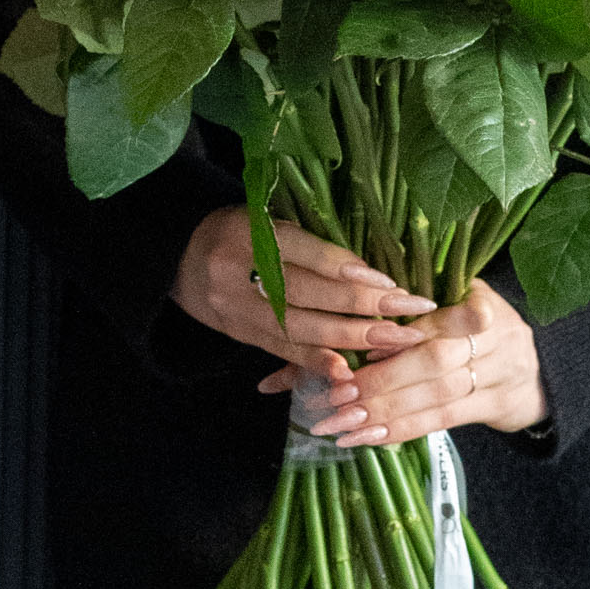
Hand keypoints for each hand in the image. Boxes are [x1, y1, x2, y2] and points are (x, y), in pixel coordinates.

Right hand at [171, 205, 436, 377]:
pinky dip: (317, 362)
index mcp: (253, 232)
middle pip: (312, 296)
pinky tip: (349, 370)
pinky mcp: (241, 334)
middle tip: (411, 315)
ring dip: (353, 339)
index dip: (352, 272)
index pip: (310, 255)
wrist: (178, 256)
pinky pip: (283, 351)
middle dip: (366, 309)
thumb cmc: (238, 229)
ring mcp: (240, 308)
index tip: (393, 284)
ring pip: (302, 328)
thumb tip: (368, 269)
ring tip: (396, 342)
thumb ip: (309, 242)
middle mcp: (244, 272)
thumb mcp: (267, 218)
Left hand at [256, 278, 548, 444]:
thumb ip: (404, 306)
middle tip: (335, 399)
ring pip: (437, 396)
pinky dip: (405, 430)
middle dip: (381, 383)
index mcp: (479, 298)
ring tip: (340, 426)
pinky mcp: (496, 406)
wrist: (540, 364)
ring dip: (385, 414)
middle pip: (434, 361)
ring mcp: (499, 372)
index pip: (432, 319)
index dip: (395, 340)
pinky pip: (446, 420)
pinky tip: (370, 440)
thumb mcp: (456, 298)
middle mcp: (494, 335)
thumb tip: (336, 313)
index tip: (355, 353)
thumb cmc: (478, 324)